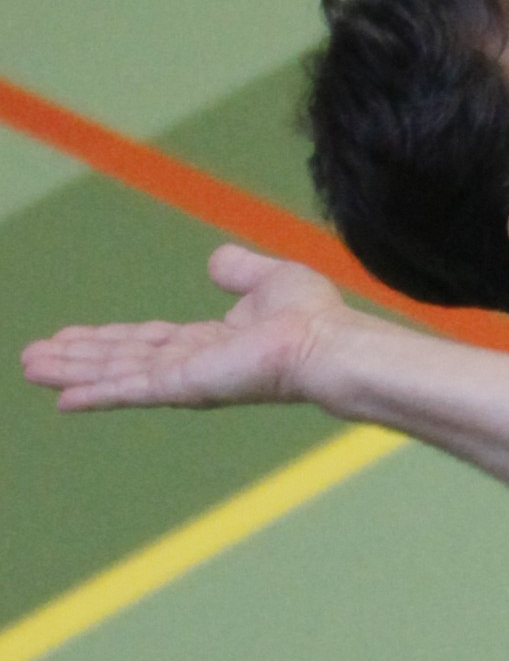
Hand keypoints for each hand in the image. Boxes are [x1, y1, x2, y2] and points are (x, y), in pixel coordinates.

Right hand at [21, 241, 360, 412]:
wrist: (327, 344)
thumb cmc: (312, 319)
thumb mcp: (268, 279)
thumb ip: (238, 271)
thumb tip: (215, 261)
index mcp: (208, 343)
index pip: (144, 341)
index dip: (105, 340)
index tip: (69, 338)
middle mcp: (190, 365)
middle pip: (121, 359)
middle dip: (77, 358)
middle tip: (33, 358)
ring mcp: (185, 379)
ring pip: (115, 374)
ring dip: (73, 373)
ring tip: (31, 369)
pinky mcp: (184, 387)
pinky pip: (130, 389)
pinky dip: (95, 394)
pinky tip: (62, 399)